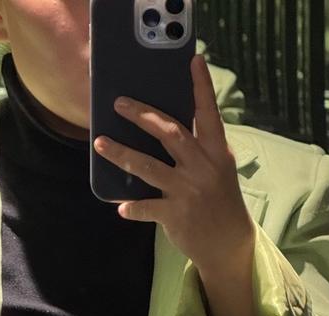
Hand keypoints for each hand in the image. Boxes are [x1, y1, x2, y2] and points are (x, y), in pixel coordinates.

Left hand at [92, 53, 255, 277]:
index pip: (208, 113)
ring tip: (101, 144)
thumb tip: (164, 126)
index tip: (194, 60)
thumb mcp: (217, 168)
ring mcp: (188, 191)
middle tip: (119, 104)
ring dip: (121, 154)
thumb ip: (197, 147)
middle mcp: (202, 167)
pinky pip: (147, 208)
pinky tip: (120, 207)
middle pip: (169, 133)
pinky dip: (133, 207)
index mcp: (215, 151)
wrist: (227, 243)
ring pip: (148, 167)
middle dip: (142, 116)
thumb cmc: (218, 200)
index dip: (201, 87)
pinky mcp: (176, 214)